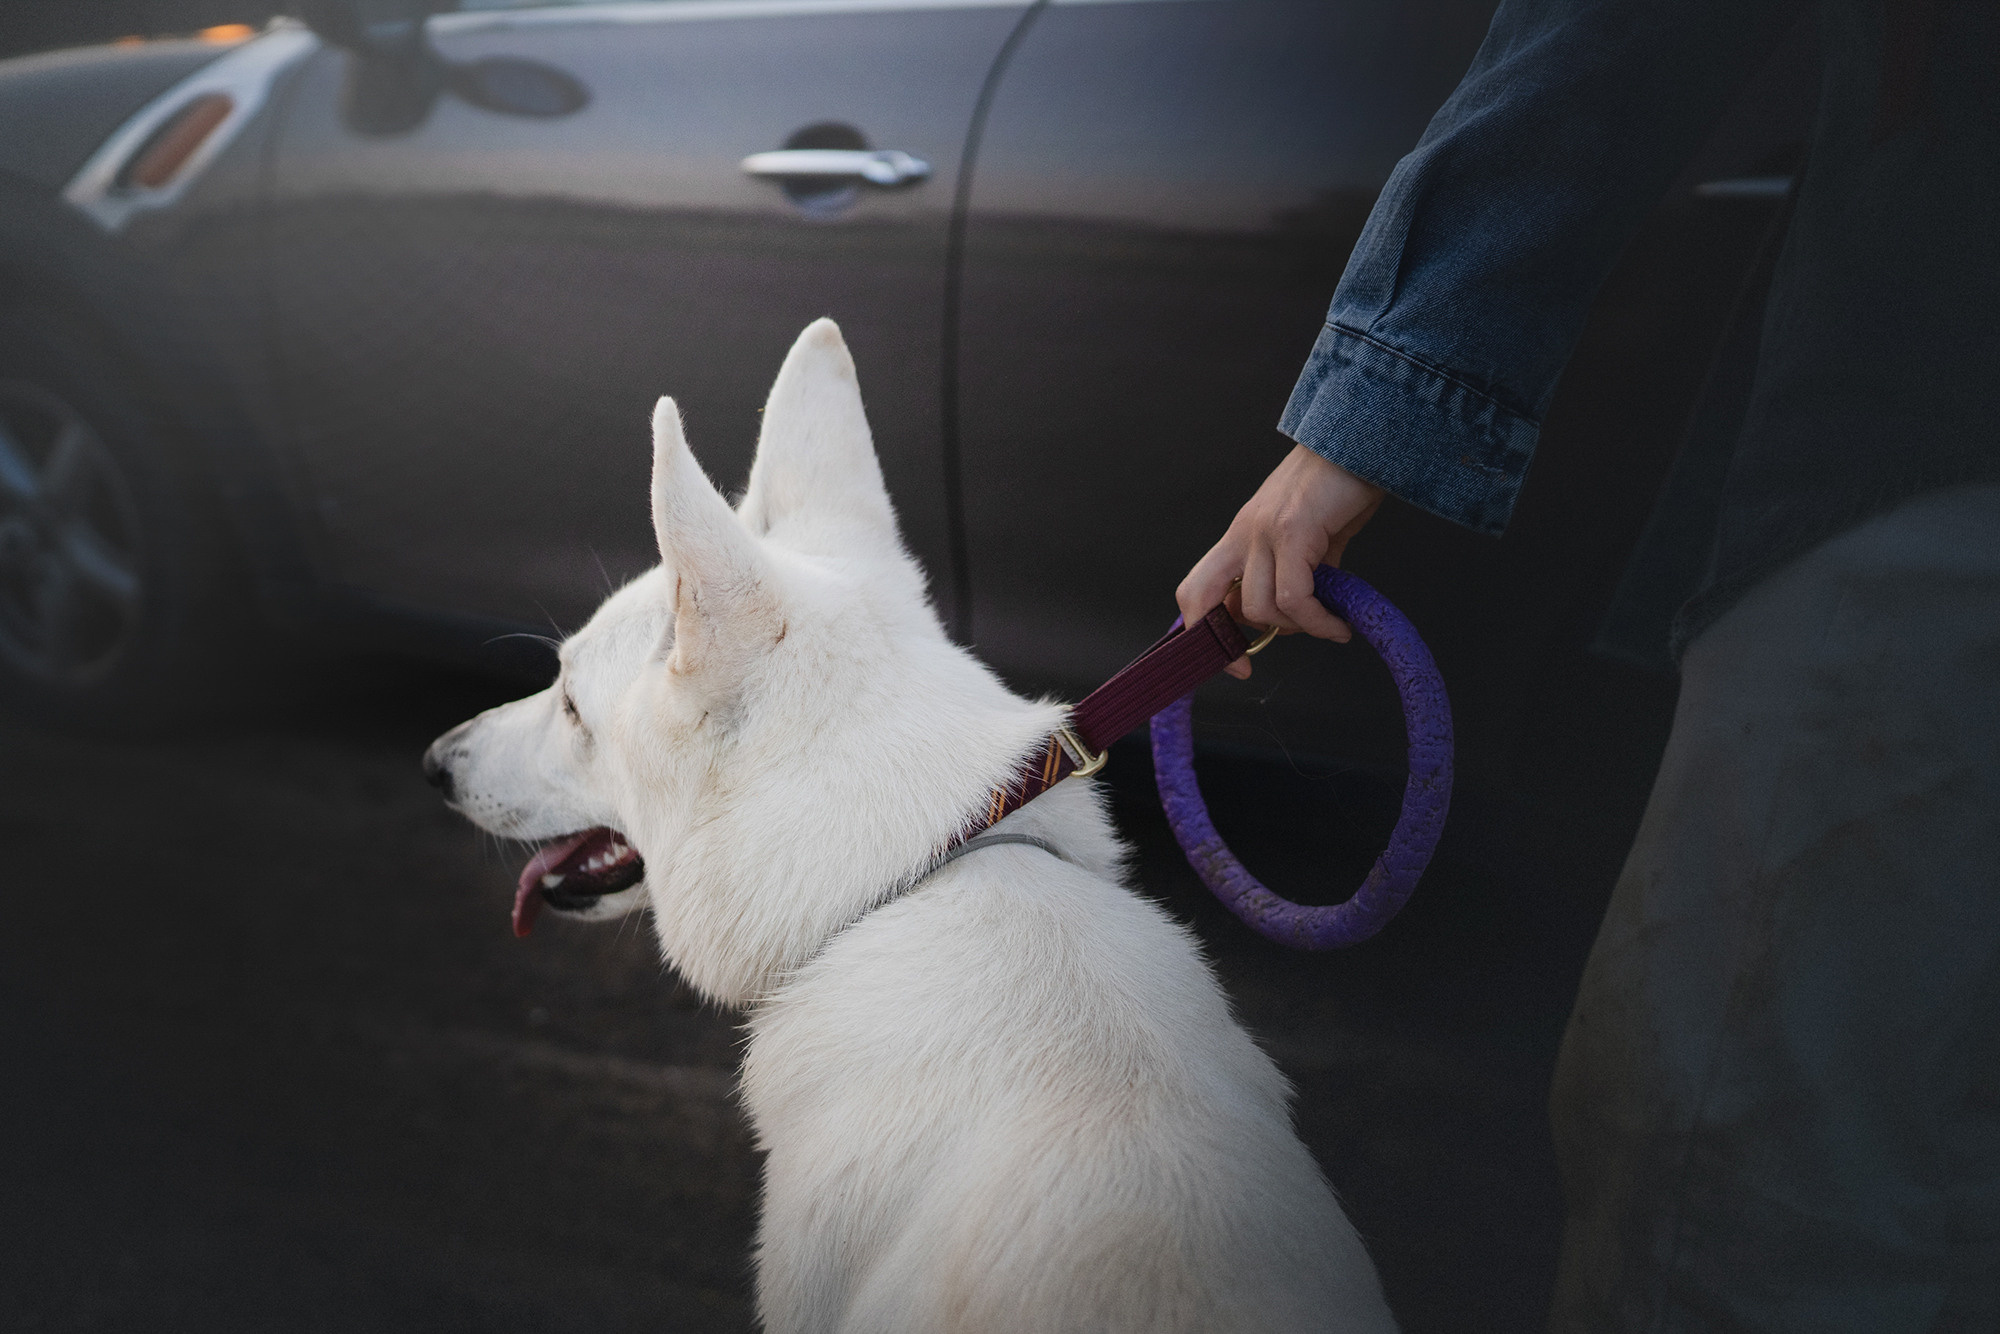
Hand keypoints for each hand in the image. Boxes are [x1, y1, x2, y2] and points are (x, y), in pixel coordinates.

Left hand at [1177, 445, 1383, 678]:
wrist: (1364, 440)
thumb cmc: (1342, 486)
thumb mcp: (1313, 537)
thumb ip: (1303, 573)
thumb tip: (1307, 610)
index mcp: (1241, 535)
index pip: (1198, 588)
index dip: (1203, 630)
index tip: (1234, 662)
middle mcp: (1243, 533)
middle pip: (1198, 595)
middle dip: (1219, 640)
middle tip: (1248, 663)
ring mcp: (1264, 531)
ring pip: (1260, 607)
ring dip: (1297, 629)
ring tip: (1328, 626)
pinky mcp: (1293, 530)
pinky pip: (1295, 597)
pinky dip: (1318, 621)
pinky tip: (1339, 625)